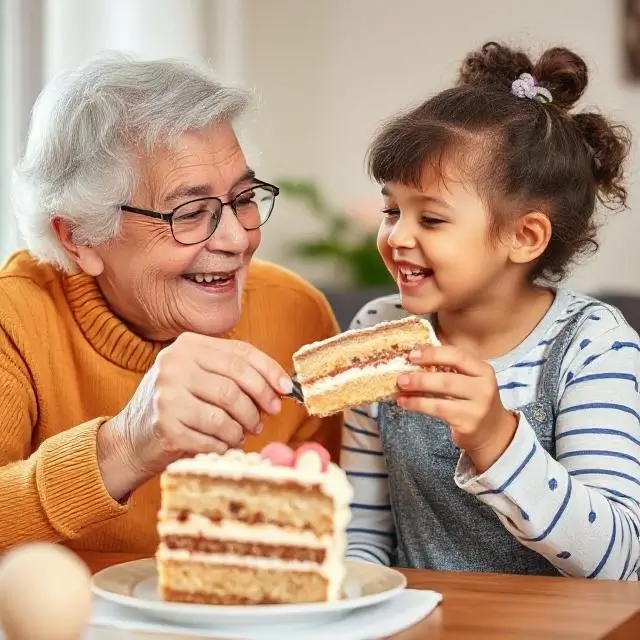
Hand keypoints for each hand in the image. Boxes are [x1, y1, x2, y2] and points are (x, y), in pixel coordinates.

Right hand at [97, 333, 292, 498]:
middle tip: (268, 416)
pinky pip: (213, 438)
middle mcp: (174, 364)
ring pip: (226, 413)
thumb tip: (282, 384)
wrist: (132, 437)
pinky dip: (225, 444)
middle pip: (236, 383)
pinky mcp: (165, 426)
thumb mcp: (202, 376)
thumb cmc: (179, 403)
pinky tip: (221, 444)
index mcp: (188, 345)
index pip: (241, 353)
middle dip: (260, 403)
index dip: (270, 372)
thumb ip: (235, 373)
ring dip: (242, 428)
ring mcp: (167, 394)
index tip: (287, 389)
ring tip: (242, 433)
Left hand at [396, 345, 517, 472]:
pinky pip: (438, 411)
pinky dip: (418, 405)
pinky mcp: (468, 423)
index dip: (433, 353)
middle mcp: (484, 387)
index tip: (412, 354)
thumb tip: (413, 358)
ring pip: (442, 396)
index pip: (457, 356)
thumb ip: (449, 368)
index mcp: (483, 370)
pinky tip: (406, 403)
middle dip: (421, 377)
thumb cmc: (473, 400)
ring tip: (400, 389)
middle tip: (401, 376)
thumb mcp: (470, 380)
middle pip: (448, 378)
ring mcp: (477, 406)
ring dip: (417, 392)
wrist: (492, 432)